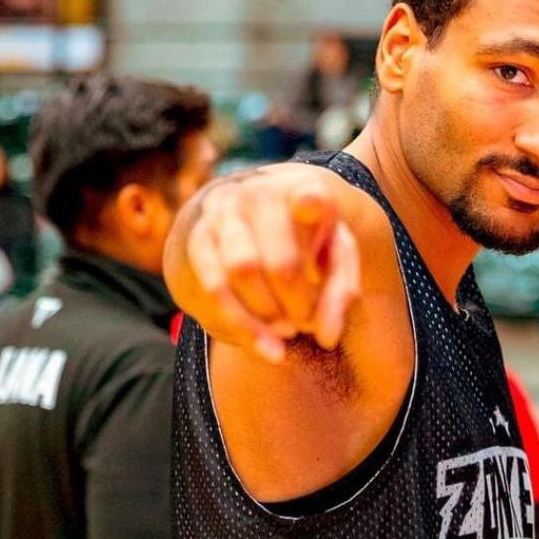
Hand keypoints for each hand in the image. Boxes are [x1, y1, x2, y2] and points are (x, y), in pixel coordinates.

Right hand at [183, 171, 361, 363]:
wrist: (248, 224)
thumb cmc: (304, 246)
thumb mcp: (333, 263)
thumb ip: (340, 295)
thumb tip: (327, 338)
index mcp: (304, 192)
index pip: (309, 197)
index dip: (311, 204)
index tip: (311, 205)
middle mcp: (259, 195)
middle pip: (282, 263)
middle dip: (297, 305)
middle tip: (305, 323)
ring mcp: (223, 212)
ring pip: (241, 271)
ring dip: (266, 315)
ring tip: (286, 333)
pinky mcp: (198, 237)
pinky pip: (214, 285)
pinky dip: (241, 324)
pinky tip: (262, 346)